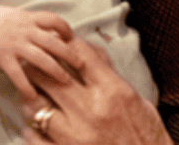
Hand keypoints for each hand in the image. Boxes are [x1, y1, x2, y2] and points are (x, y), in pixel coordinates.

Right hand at [0, 6, 82, 100]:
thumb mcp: (15, 15)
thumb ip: (32, 21)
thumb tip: (50, 27)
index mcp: (28, 18)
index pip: (54, 19)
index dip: (66, 29)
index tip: (73, 39)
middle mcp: (24, 30)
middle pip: (53, 41)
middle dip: (69, 54)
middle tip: (81, 64)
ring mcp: (14, 44)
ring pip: (41, 58)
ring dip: (56, 71)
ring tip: (66, 81)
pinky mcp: (3, 58)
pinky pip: (19, 75)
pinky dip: (28, 87)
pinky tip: (35, 96)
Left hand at [22, 39, 170, 144]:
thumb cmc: (147, 138)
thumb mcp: (138, 101)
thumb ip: (111, 77)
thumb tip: (92, 54)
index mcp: (113, 92)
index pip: (78, 54)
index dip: (65, 44)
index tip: (60, 44)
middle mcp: (92, 111)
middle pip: (49, 76)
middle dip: (39, 66)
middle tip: (34, 64)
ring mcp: (76, 137)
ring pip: (37, 107)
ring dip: (31, 98)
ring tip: (31, 94)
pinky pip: (36, 139)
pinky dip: (31, 129)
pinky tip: (35, 124)